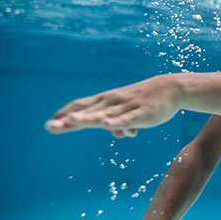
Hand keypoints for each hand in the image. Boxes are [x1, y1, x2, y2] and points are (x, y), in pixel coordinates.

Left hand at [45, 75, 179, 134]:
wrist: (171, 88)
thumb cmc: (145, 100)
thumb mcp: (127, 110)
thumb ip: (117, 121)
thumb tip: (112, 131)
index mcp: (106, 101)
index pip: (81, 106)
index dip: (64, 114)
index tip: (49, 125)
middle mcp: (112, 102)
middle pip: (87, 111)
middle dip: (68, 120)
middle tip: (49, 127)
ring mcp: (127, 107)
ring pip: (104, 115)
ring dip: (88, 118)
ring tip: (71, 122)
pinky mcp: (142, 113)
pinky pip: (127, 119)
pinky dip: (117, 122)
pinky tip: (107, 126)